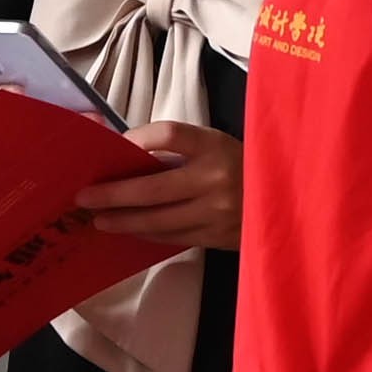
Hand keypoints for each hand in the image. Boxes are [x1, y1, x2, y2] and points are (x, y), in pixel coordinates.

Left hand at [76, 120, 244, 249]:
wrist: (289, 199)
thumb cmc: (240, 166)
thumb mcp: (214, 146)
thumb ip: (174, 149)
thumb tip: (121, 150)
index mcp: (215, 146)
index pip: (168, 134)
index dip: (137, 139)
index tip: (114, 146)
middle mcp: (215, 179)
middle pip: (152, 188)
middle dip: (112, 195)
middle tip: (83, 198)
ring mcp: (217, 213)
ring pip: (158, 221)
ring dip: (123, 221)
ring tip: (98, 219)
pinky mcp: (217, 237)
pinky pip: (172, 237)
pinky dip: (146, 233)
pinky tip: (128, 229)